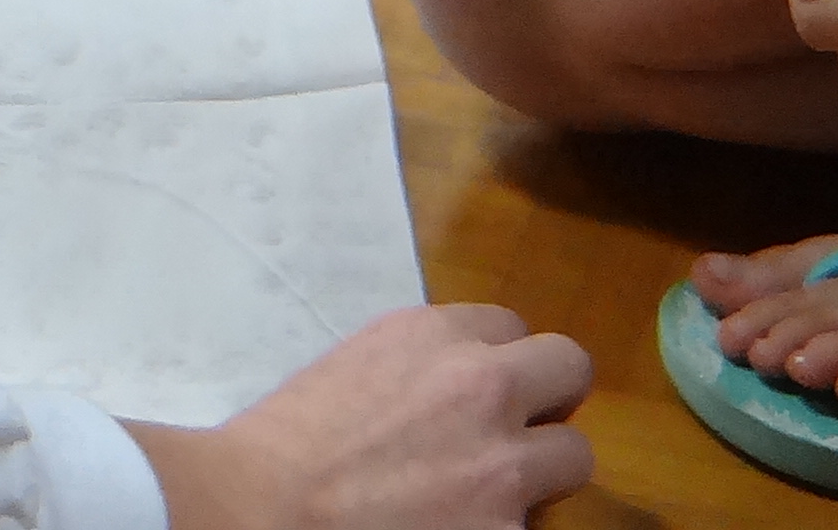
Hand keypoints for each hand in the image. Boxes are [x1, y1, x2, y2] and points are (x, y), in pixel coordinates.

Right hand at [127, 305, 592, 529]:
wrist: (263, 508)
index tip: (482, 390)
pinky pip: (536, 523)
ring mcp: (503, 464)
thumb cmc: (285, 445)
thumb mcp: (357, 364)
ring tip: (495, 492)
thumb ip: (419, 364)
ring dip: (542, 471)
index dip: (498, 362)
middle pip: (569, 368)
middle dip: (550, 398)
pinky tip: (461, 529)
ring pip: (574, 455)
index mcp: (437, 335)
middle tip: (519, 429)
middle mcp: (483, 386)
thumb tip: (445, 388)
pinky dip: (505, 526)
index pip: (512, 327)